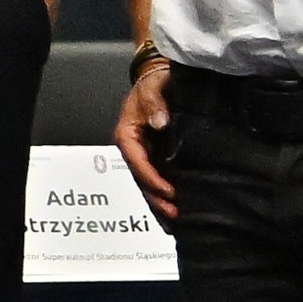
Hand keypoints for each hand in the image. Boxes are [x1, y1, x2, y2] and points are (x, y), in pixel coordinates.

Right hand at [113, 51, 177, 221]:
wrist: (159, 80)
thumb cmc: (154, 83)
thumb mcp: (152, 87)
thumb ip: (154, 103)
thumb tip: (160, 123)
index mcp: (127, 135)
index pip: (137, 162)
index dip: (152, 179)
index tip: (170, 192)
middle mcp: (133, 150)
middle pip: (141, 180)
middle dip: (157, 199)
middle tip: (175, 214)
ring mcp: (145, 156)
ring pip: (148, 185)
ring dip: (160, 203)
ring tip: (176, 221)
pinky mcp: (157, 159)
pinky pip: (158, 180)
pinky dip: (164, 197)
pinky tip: (175, 213)